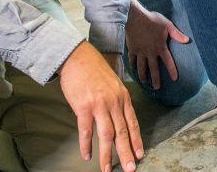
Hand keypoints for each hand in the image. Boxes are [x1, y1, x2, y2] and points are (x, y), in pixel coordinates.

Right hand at [58, 43, 143, 171]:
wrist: (77, 57)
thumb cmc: (94, 69)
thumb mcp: (113, 83)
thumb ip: (116, 100)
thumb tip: (117, 118)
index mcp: (123, 97)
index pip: (132, 123)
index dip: (136, 140)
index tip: (139, 155)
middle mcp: (114, 102)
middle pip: (122, 133)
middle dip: (126, 153)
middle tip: (129, 169)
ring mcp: (99, 105)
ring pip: (106, 135)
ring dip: (107, 155)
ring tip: (107, 169)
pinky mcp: (83, 106)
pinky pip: (85, 131)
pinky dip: (86, 145)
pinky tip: (87, 156)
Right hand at [125, 3, 189, 89]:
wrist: (134, 17)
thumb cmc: (152, 20)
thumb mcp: (167, 25)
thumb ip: (177, 34)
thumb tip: (188, 40)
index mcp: (160, 47)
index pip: (168, 62)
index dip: (172, 71)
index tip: (174, 79)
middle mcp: (150, 52)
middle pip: (153, 69)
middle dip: (155, 79)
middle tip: (157, 88)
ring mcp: (140, 52)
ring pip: (141, 67)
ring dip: (143, 76)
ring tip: (145, 82)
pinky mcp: (132, 50)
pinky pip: (132, 61)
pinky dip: (133, 67)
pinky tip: (134, 71)